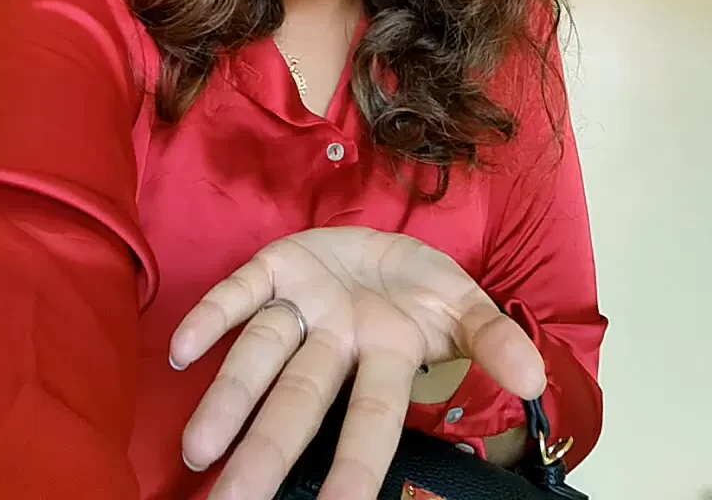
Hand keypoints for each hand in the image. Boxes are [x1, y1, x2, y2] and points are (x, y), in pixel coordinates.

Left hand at [170, 227, 544, 499]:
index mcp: (386, 354)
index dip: (353, 466)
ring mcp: (302, 305)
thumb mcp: (468, 306)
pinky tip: (180, 349)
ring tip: (195, 447)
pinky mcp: (276, 268)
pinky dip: (212, 315)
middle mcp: (336, 340)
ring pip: (261, 354)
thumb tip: (532, 378)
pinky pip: (241, 293)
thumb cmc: (424, 290)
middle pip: (299, 400)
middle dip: (265, 453)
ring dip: (229, 397)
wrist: (388, 245)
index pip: (372, 420)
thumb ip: (492, 340)